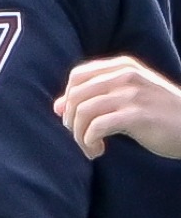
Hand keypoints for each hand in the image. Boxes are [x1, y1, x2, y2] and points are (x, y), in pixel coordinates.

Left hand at [56, 56, 180, 158]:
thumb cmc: (161, 114)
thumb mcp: (130, 97)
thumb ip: (96, 97)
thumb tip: (56, 107)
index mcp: (122, 67)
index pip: (77, 76)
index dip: (68, 99)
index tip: (73, 119)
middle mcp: (125, 76)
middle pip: (76, 95)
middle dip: (70, 120)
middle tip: (80, 137)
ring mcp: (131, 94)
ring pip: (82, 112)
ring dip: (79, 136)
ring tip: (89, 148)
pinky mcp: (136, 115)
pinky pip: (96, 127)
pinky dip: (89, 142)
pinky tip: (98, 151)